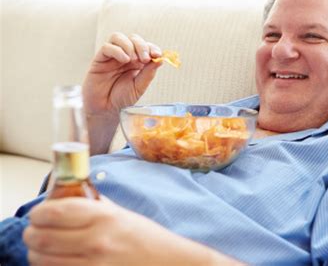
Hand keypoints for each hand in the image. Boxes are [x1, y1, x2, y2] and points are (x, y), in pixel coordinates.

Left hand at [23, 198, 241, 265]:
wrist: (166, 262)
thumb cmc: (144, 237)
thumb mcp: (120, 213)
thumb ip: (92, 205)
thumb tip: (64, 197)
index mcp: (104, 217)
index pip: (55, 212)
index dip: (39, 212)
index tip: (39, 213)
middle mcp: (96, 241)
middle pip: (42, 238)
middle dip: (32, 234)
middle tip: (36, 231)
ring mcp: (93, 264)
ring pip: (43, 260)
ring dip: (36, 253)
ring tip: (43, 248)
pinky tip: (57, 260)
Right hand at [83, 32, 161, 116]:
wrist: (106, 110)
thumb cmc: (122, 100)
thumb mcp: (139, 87)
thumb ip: (149, 73)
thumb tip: (161, 59)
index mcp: (137, 63)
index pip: (145, 46)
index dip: (152, 47)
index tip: (157, 54)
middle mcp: (125, 57)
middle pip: (133, 38)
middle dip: (141, 46)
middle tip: (144, 58)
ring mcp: (112, 57)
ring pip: (118, 37)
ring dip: (128, 45)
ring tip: (132, 60)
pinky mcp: (99, 59)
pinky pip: (107, 47)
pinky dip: (117, 50)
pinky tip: (124, 60)